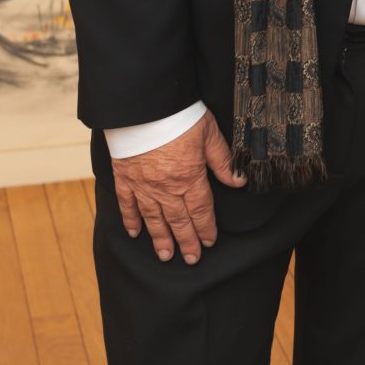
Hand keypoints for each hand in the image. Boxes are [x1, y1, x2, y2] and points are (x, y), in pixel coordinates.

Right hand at [112, 109, 244, 263]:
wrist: (145, 106)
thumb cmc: (179, 116)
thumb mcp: (210, 134)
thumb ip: (223, 161)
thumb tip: (239, 181)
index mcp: (190, 178)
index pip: (201, 210)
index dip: (206, 228)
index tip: (209, 242)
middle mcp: (167, 187)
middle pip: (179, 221)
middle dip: (186, 242)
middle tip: (190, 259)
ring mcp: (144, 185)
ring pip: (154, 219)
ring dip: (161, 239)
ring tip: (166, 255)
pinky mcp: (125, 177)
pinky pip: (127, 204)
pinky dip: (130, 219)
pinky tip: (134, 233)